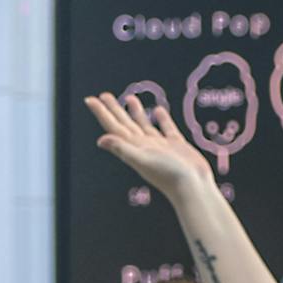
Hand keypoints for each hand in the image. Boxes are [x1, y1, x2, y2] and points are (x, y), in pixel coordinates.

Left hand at [85, 92, 211, 196]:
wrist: (193, 188)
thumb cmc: (168, 176)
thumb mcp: (143, 159)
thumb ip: (122, 148)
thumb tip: (101, 140)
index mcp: (134, 147)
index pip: (114, 127)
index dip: (102, 113)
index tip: (90, 100)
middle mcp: (144, 146)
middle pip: (125, 124)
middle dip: (115, 109)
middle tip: (105, 95)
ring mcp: (160, 146)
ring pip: (144, 125)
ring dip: (136, 112)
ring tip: (129, 98)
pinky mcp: (176, 146)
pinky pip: (166, 128)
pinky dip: (161, 119)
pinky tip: (158, 110)